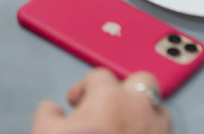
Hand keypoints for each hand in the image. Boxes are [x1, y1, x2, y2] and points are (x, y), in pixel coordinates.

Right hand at [31, 70, 170, 133]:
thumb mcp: (45, 131)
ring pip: (159, 110)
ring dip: (143, 114)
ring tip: (124, 129)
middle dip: (126, 90)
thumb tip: (52, 109)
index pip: (100, 76)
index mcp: (110, 97)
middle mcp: (139, 109)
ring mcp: (156, 131)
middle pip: (143, 81)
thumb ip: (47, 113)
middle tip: (108, 108)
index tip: (74, 105)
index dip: (84, 87)